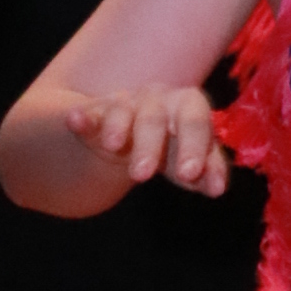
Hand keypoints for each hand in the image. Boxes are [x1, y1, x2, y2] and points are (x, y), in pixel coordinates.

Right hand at [62, 85, 228, 194]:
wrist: (131, 131)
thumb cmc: (169, 146)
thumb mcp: (186, 159)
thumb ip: (206, 171)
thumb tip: (216, 188)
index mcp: (187, 108)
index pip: (196, 123)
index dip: (195, 148)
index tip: (190, 176)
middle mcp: (157, 101)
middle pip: (155, 118)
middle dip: (150, 145)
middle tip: (142, 175)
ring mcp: (125, 104)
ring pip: (122, 112)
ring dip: (117, 128)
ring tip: (113, 146)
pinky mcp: (96, 113)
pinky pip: (89, 113)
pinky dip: (82, 117)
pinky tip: (74, 121)